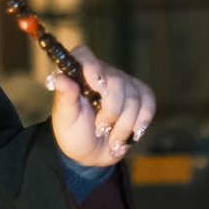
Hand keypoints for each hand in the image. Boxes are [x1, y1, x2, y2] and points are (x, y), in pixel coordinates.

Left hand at [49, 45, 155, 168]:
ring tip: (113, 140)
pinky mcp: (139, 95)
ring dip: (125, 125)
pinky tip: (132, 135)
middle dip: (111, 112)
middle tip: (100, 130)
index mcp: (78, 74)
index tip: (96, 86)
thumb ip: (65, 98)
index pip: (84, 55)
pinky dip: (142, 122)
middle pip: (117, 82)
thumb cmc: (73, 133)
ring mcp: (122, 83)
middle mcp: (101, 74)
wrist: (92, 153)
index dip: (92, 66)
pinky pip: (149, 103)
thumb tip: (59, 78)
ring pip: (134, 97)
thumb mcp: (65, 119)